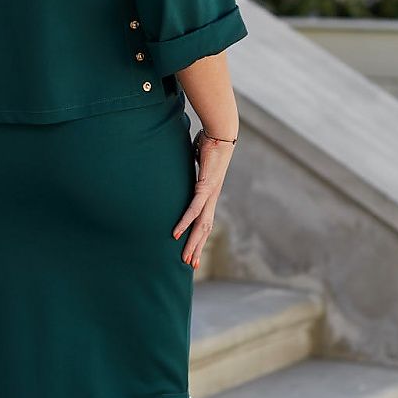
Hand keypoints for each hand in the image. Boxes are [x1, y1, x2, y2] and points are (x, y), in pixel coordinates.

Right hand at [173, 127, 235, 270]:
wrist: (221, 133)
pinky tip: (176, 234)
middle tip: (190, 265)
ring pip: (201, 225)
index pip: (204, 221)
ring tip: (185, 258)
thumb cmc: (209, 142)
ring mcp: (210, 194)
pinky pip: (193, 209)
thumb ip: (190, 168)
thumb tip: (183, 165)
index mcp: (210, 194)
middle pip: (204, 230)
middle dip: (197, 248)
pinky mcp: (205, 187)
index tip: (194, 252)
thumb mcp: (196, 161)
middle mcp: (212, 198)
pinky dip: (185, 223)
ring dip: (192, 243)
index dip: (199, 238)